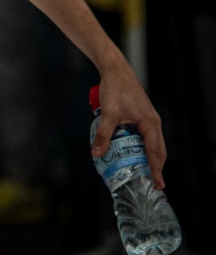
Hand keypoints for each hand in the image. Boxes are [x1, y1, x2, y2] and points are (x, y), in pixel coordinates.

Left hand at [91, 58, 166, 189]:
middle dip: (156, 167)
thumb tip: (96, 154)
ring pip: (153, 144)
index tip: (158, 184)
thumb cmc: (115, 89)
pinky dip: (143, 148)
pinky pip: (146, 137)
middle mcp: (153, 123)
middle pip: (158, 150)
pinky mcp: (142, 117)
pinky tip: (134, 155)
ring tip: (144, 173)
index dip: (156, 169)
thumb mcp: (108, 113)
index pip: (155, 152)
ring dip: (150, 158)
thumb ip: (103, 134)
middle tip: (152, 184)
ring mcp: (149, 120)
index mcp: (150, 123)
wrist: (115, 70)